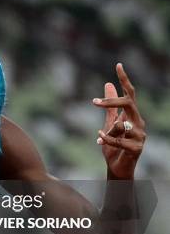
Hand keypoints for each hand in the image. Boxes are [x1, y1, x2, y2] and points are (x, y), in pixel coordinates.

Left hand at [92, 63, 145, 178]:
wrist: (118, 168)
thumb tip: (108, 84)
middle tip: (94, 102)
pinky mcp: (136, 149)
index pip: (130, 94)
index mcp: (132, 115)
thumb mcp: (109, 123)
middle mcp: (139, 123)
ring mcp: (140, 136)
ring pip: (121, 125)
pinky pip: (118, 140)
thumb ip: (109, 107)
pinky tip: (99, 139)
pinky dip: (106, 139)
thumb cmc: (114, 146)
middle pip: (128, 104)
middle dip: (112, 102)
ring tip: (100, 138)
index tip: (118, 64)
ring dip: (107, 132)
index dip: (124, 79)